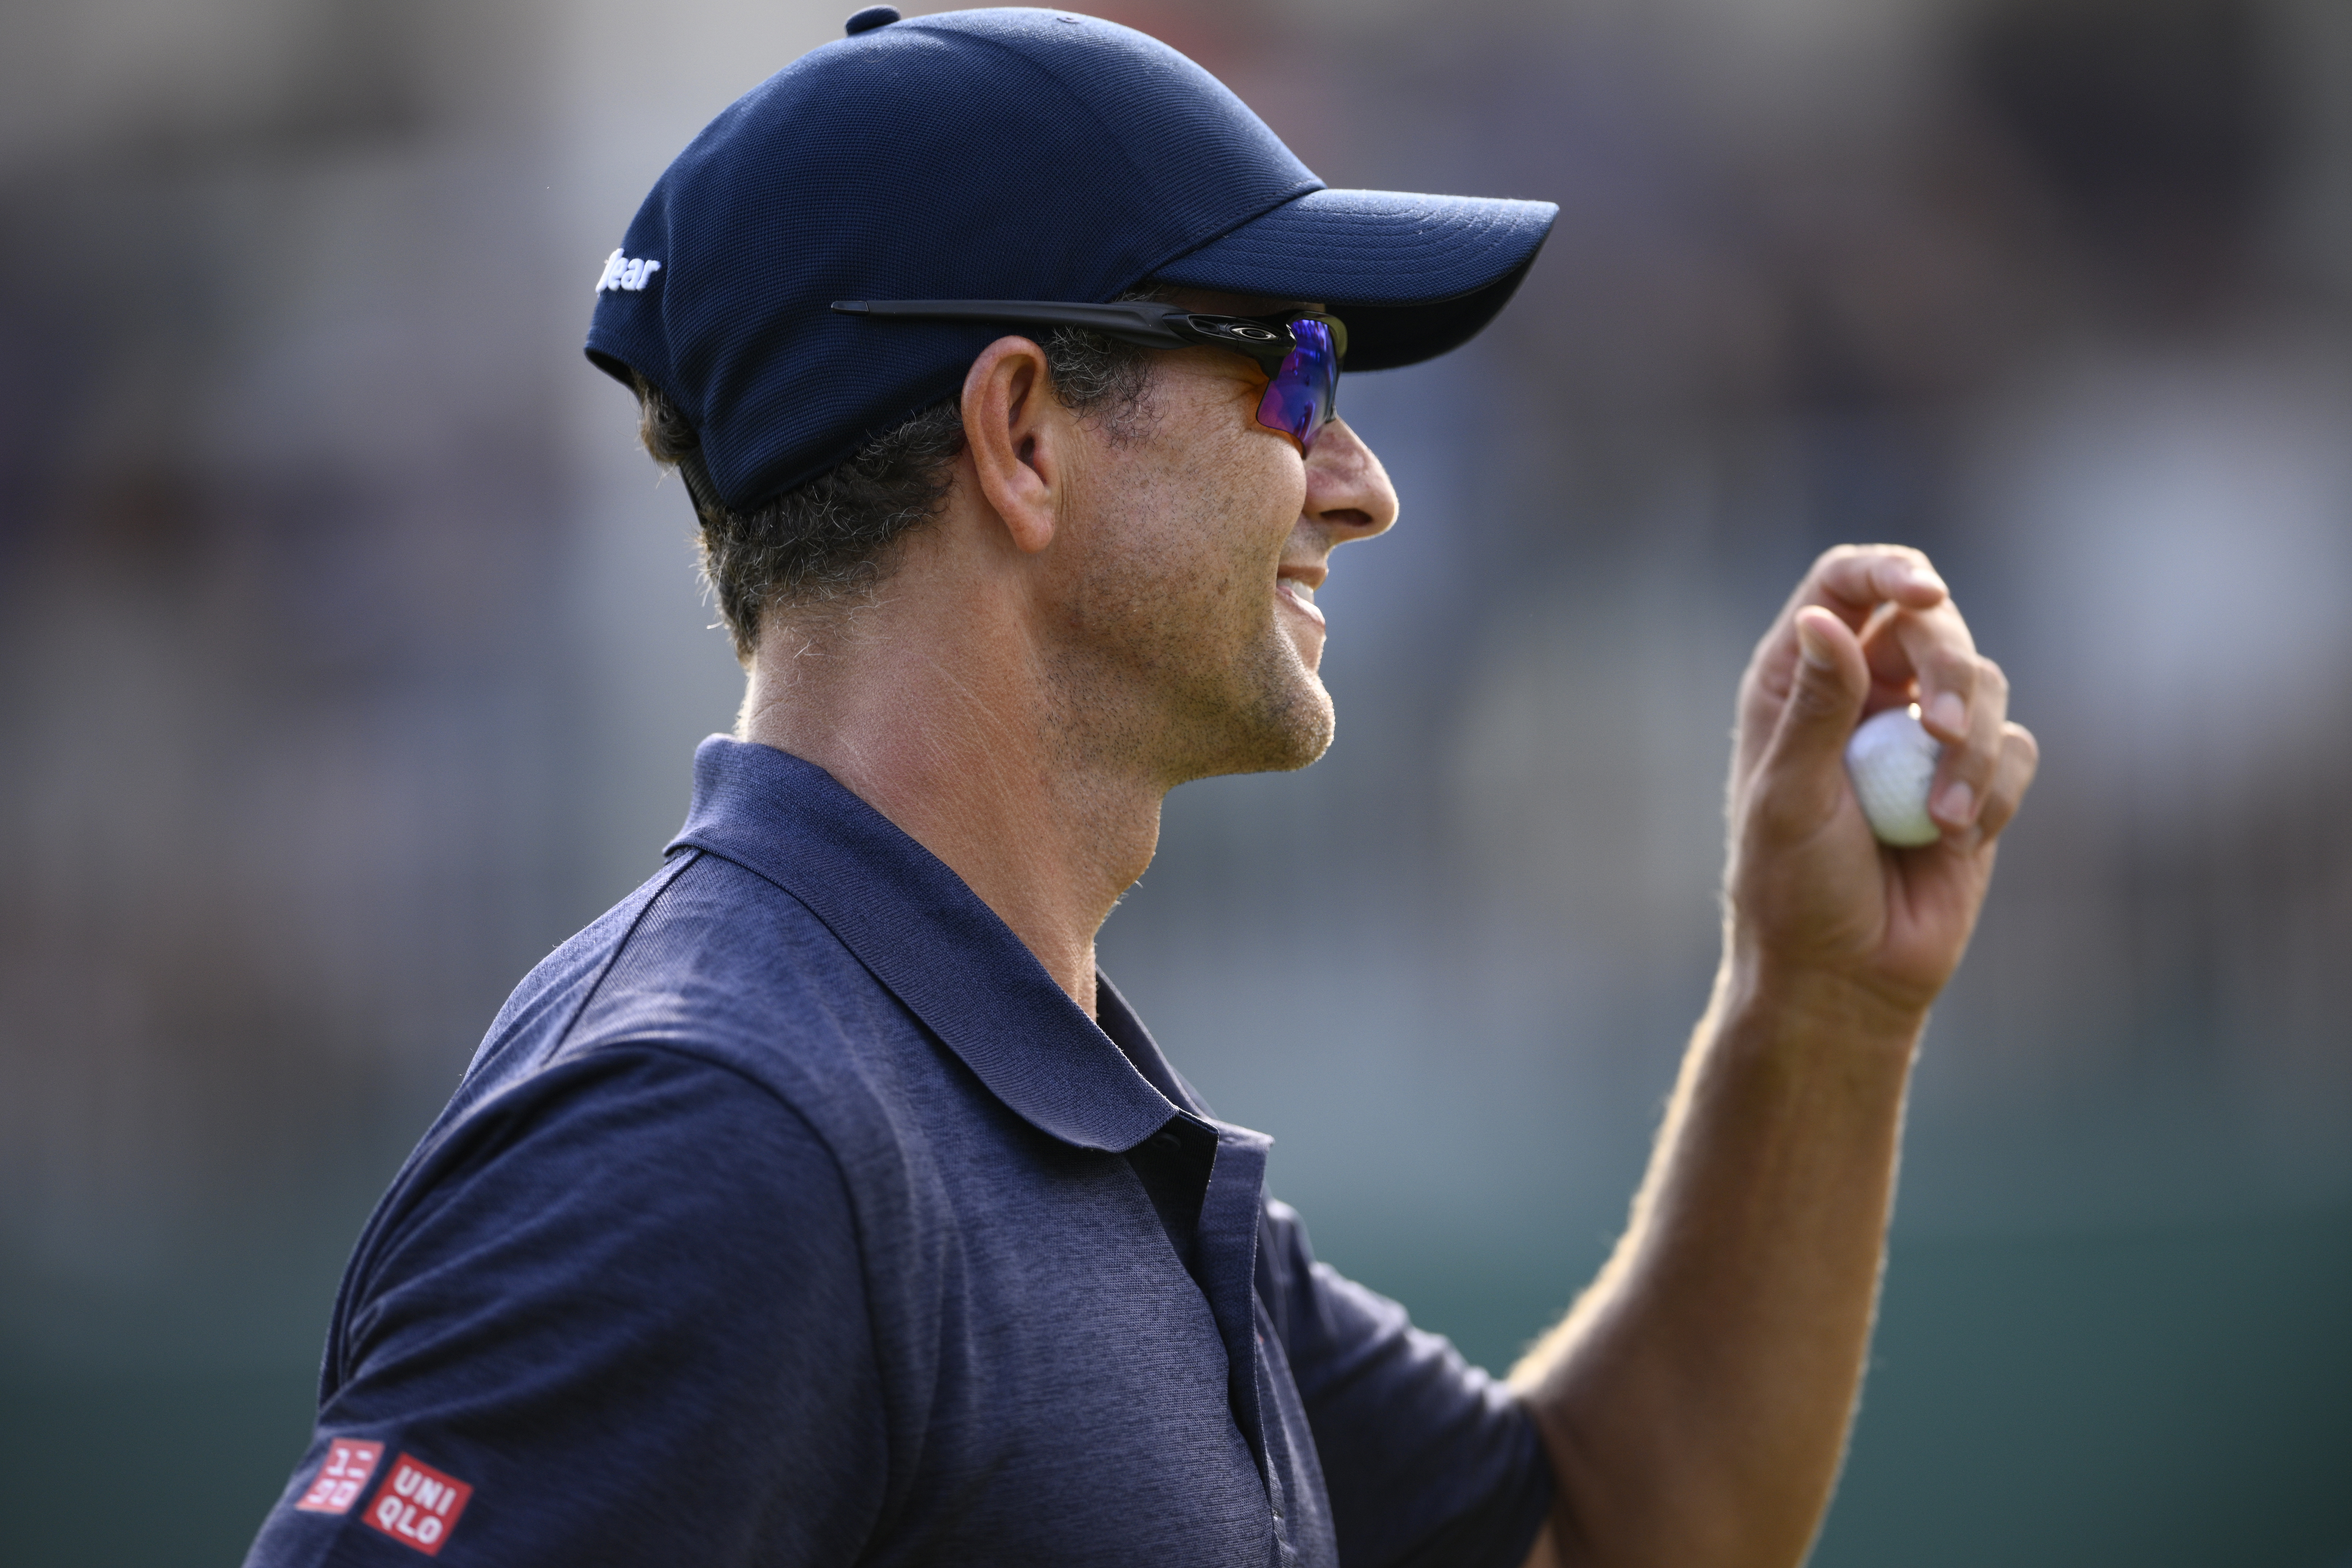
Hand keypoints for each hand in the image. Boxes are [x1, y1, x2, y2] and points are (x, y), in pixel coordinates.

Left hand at [1725, 546, 2037, 1018]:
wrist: (1842, 974)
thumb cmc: (1794, 888)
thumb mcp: (1790, 795)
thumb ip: (1814, 707)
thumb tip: (1821, 618)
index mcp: (1798, 681)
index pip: (1846, 584)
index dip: (1888, 571)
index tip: (1926, 592)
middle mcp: (1862, 694)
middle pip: (1932, 625)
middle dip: (1953, 668)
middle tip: (1947, 731)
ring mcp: (1921, 734)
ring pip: (1986, 685)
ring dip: (1973, 750)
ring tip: (1940, 818)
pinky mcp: (1971, 779)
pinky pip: (2014, 751)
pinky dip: (1991, 792)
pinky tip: (1953, 839)